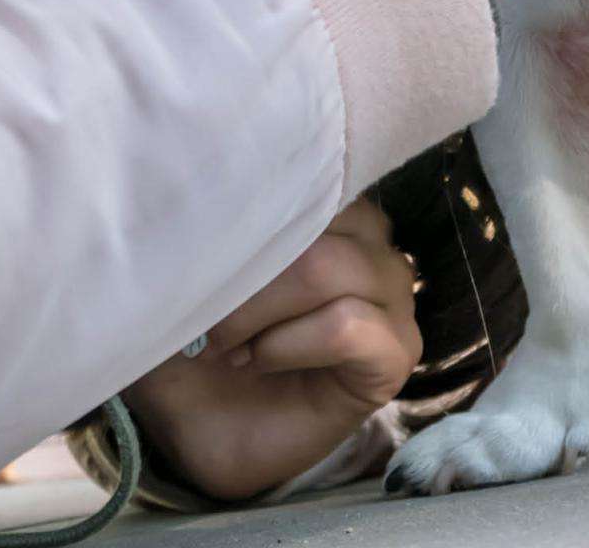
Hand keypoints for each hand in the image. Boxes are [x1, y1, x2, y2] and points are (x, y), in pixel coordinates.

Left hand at [123, 198, 420, 501]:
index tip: (197, 235)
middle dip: (245, 266)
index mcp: (330, 202)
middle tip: (204, 313)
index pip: (304, 163)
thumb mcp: (192, 267)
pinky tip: (256, 360)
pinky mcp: (396, 354)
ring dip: (259, 309)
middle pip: (313, 215)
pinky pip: (346, 326)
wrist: (199, 426)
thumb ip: (210, 217)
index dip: (245, 198)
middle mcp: (373, 238)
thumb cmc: (197, 334)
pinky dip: (287, 343)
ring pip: (326, 267)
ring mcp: (393, 295)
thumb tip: (193, 173)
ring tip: (225, 343)